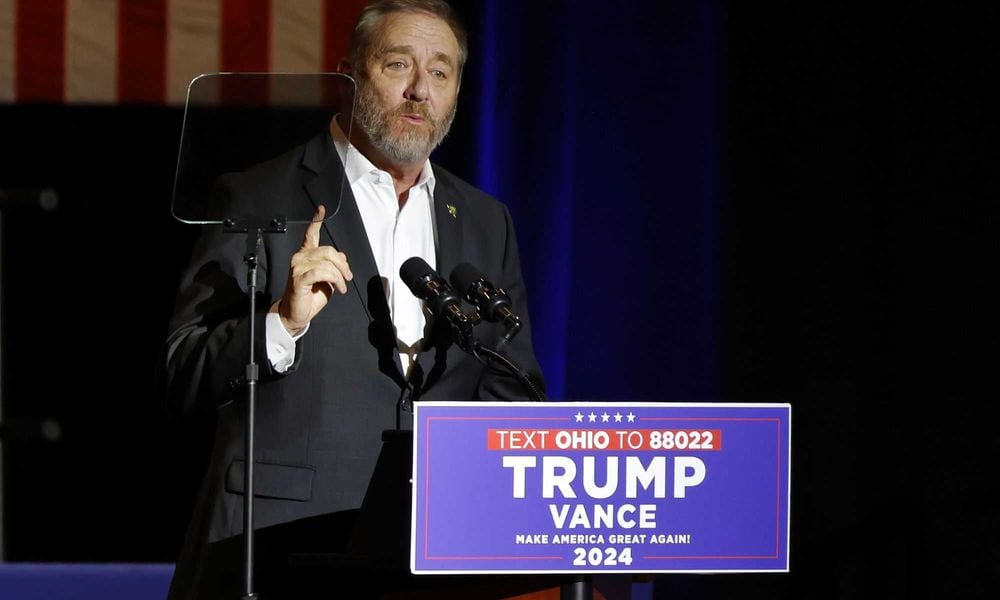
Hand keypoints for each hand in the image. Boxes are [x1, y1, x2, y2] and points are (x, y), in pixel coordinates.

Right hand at [273, 205, 352, 333]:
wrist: (298, 313)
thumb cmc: (311, 296)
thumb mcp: (328, 279)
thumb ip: (333, 266)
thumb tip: (342, 256)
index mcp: (306, 255)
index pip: (311, 234)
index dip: (316, 221)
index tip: (321, 209)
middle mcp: (300, 257)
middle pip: (328, 250)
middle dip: (343, 264)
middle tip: (348, 277)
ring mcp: (297, 267)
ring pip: (326, 262)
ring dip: (339, 276)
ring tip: (342, 286)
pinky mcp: (298, 278)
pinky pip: (321, 272)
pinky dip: (333, 279)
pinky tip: (337, 288)